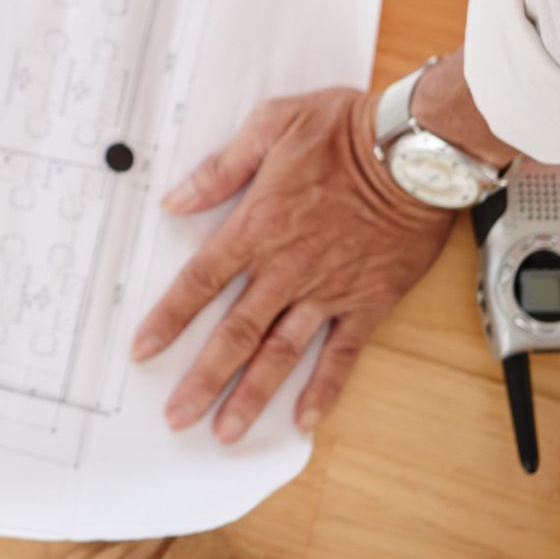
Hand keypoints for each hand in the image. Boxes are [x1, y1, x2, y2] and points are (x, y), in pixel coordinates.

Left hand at [130, 88, 454, 441]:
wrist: (417, 150)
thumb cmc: (344, 129)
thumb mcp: (270, 126)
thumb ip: (219, 169)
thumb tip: (174, 199)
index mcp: (256, 226)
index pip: (199, 281)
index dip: (168, 319)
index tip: (142, 350)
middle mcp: (286, 268)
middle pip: (234, 333)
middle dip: (202, 379)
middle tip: (177, 416)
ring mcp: (328, 290)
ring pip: (281, 353)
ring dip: (252, 395)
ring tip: (226, 432)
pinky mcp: (369, 301)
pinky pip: (343, 354)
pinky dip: (324, 389)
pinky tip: (304, 420)